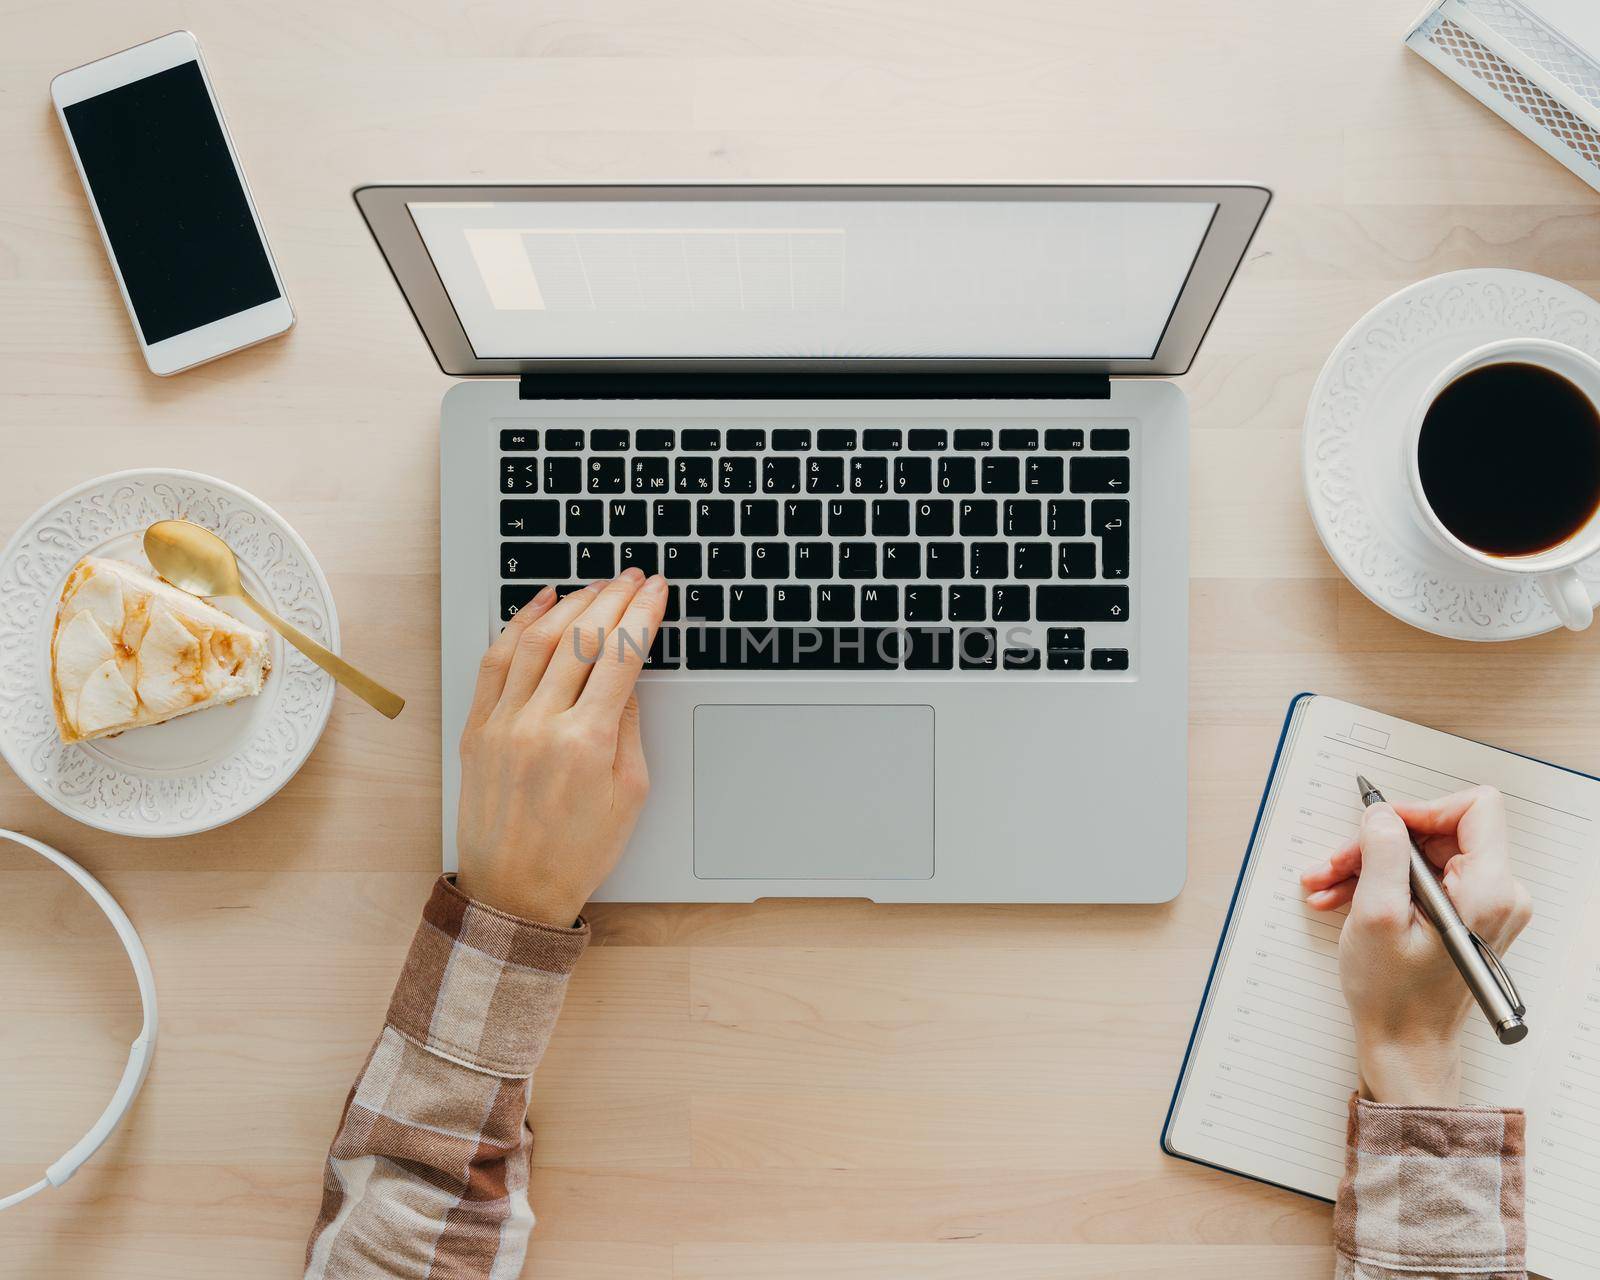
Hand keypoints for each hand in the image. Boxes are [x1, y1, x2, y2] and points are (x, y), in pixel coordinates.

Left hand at [455, 570, 668, 926]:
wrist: (514, 893)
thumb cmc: (577, 853)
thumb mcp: (629, 793)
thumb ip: (628, 726)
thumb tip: (628, 674)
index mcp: (586, 743)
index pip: (622, 656)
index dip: (644, 614)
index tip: (658, 591)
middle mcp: (540, 725)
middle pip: (582, 637)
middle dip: (614, 597)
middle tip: (634, 576)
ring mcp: (502, 723)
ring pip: (537, 639)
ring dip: (572, 603)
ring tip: (597, 584)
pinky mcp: (477, 728)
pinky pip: (495, 660)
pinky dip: (519, 624)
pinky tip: (542, 604)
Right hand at [1300, 786, 1531, 1106]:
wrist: (1405, 1045)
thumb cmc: (1395, 994)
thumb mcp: (1377, 914)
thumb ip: (1382, 852)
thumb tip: (1383, 814)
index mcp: (1489, 889)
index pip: (1474, 808)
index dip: (1421, 810)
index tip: (1381, 827)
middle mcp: (1497, 894)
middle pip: (1438, 832)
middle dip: (1379, 844)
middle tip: (1336, 863)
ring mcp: (1483, 906)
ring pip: (1422, 855)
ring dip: (1369, 865)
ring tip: (1328, 885)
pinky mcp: (1465, 916)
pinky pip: (1422, 879)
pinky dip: (1381, 883)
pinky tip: (1343, 898)